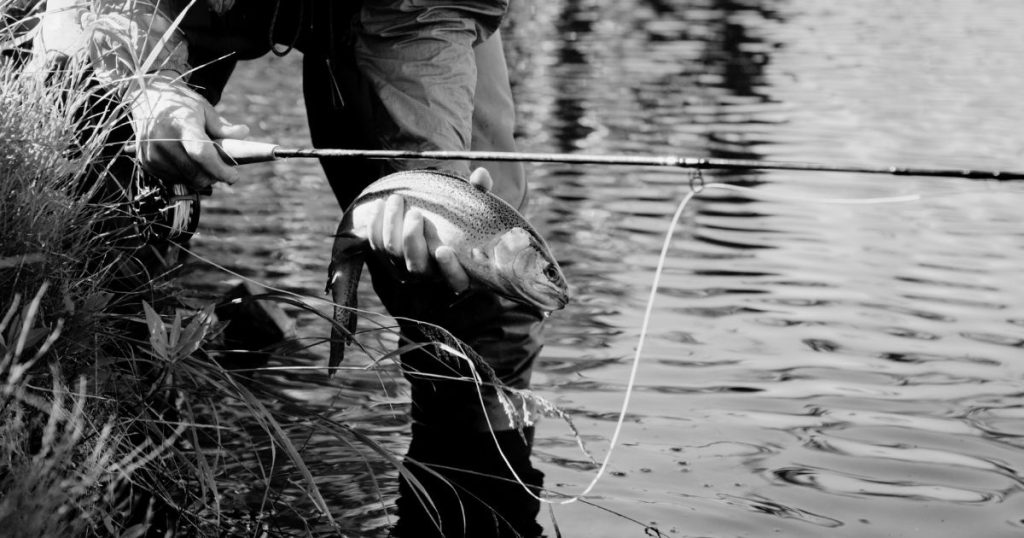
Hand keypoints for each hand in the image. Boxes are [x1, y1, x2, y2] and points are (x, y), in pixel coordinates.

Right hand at [128, 72, 249, 189]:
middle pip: (196, 173)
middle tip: (224, 170)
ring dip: (200, 176)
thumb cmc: (182, 104)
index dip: (220, 169)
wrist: (147, 99)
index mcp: (181, 124)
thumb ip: (222, 126)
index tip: (233, 176)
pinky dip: (186, 174)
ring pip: (187, 180)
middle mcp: (163, 141)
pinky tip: (186, 159)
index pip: (202, 154)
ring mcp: (153, 154)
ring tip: (203, 160)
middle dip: (214, 176)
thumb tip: (243, 133)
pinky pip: (174, 179)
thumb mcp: (204, 109)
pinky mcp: (147, 163)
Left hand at [368, 167, 493, 293]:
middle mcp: (431, 275)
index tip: (443, 250)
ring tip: (396, 198)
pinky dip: (375, 224)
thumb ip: (481, 190)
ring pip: (393, 253)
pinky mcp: (387, 260)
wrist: (428, 216)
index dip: (450, 270)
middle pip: (417, 267)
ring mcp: (406, 270)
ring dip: (392, 224)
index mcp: (459, 268)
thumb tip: (481, 176)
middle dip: (411, 239)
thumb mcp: (473, 202)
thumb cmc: (458, 214)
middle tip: (415, 212)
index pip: (457, 281)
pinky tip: (379, 204)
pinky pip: (376, 246)